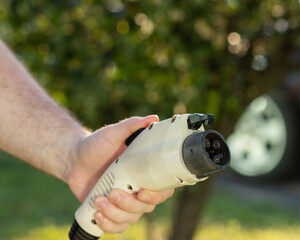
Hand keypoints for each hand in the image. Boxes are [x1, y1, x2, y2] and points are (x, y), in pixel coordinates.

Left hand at [66, 115, 173, 232]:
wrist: (74, 158)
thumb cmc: (97, 144)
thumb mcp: (114, 133)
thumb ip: (133, 125)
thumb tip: (153, 118)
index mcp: (144, 173)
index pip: (163, 190)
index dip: (158, 195)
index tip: (143, 191)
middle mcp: (137, 189)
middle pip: (146, 208)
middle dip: (129, 204)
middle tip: (113, 192)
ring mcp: (124, 202)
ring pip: (131, 219)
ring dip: (115, 214)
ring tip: (99, 200)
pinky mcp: (110, 212)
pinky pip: (116, 227)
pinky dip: (109, 225)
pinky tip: (97, 213)